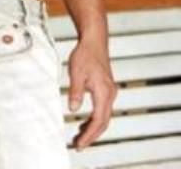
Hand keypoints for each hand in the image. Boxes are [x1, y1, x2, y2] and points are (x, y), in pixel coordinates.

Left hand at [67, 35, 117, 150]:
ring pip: (103, 117)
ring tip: (79, 135)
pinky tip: (84, 121)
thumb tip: (73, 108)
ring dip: (92, 128)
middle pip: (103, 122)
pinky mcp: (106, 89)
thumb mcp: (76, 72)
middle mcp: (110, 94)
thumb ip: (76, 91)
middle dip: (91, 135)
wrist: (94, 41)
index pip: (98, 120)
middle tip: (79, 144)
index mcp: (104, 92)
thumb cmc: (86, 53)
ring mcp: (110, 92)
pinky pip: (102, 110)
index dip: (89, 134)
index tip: (80, 142)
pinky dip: (94, 119)